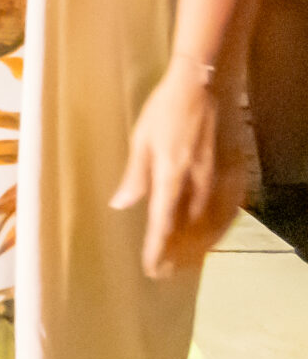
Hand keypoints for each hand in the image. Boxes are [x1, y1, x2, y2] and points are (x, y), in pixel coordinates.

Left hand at [110, 58, 247, 277]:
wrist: (206, 85)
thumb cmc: (166, 108)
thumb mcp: (141, 137)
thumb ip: (135, 174)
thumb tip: (120, 204)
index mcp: (171, 173)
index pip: (163, 221)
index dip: (157, 248)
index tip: (151, 268)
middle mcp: (199, 182)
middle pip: (190, 230)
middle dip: (178, 255)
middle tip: (166, 273)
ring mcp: (222, 179)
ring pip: (213, 226)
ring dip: (199, 249)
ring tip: (186, 264)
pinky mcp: (237, 174)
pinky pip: (231, 212)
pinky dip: (220, 232)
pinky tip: (211, 240)